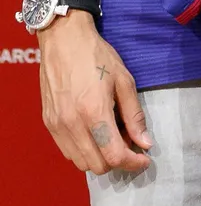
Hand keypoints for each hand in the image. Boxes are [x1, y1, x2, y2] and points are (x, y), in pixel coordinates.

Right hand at [38, 10, 152, 173]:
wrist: (63, 40)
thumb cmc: (96, 56)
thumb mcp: (123, 80)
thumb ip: (134, 115)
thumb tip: (145, 143)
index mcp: (94, 112)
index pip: (114, 155)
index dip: (133, 162)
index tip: (144, 158)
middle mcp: (72, 124)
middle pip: (97, 166)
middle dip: (117, 161)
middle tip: (129, 143)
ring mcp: (57, 126)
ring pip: (80, 162)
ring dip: (99, 157)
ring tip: (112, 137)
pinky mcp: (49, 123)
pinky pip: (67, 151)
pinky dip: (84, 150)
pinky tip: (94, 133)